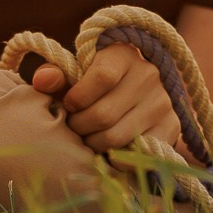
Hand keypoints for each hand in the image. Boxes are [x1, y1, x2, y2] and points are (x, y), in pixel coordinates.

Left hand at [29, 43, 183, 158]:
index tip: (68, 105)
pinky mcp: (171, 127)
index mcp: (123, 54)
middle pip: (103, 114)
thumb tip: (41, 81)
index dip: (77, 98)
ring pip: (115, 137)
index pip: (101, 78)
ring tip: (88, 138)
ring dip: (93, 144)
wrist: (136, 95)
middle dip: (80, 127)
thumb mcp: (76, 74)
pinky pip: (135, 154)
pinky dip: (115, 158)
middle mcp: (149, 74)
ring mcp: (162, 102)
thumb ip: (56, 77)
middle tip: (74, 128)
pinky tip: (107, 149)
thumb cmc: (95, 83)